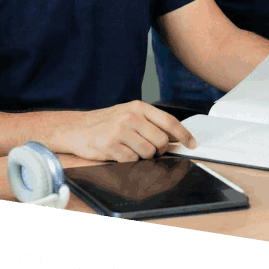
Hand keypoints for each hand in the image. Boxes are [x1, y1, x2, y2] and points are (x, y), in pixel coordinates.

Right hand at [63, 101, 196, 162]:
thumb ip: (150, 123)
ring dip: (143, 157)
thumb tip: (174, 138)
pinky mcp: (110, 146)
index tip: (191, 143)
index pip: (168, 121)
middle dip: (160, 150)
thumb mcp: (129, 114)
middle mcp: (131, 117)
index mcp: (138, 107)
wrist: (77, 128)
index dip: (183, 134)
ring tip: (131, 149)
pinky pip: (131, 161)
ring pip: (148, 153)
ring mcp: (120, 131)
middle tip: (152, 150)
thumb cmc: (106, 122)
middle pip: (161, 141)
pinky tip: (120, 153)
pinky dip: (129, 161)